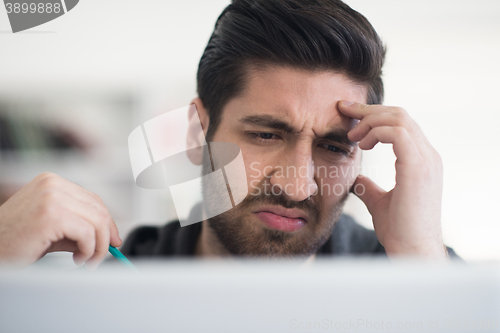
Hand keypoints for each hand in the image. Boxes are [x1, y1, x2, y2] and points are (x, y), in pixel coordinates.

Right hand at [0, 172, 121, 267]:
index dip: (107, 222)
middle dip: (106, 236)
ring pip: (98, 221)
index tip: (112, 240)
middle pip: (99, 209)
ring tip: (87, 259)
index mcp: (52, 182)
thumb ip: (79, 226)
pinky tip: (78, 259)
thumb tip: (110, 235)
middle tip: (100, 256)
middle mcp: (53, 184)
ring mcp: (52, 197)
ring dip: (99, 246)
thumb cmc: (14, 240)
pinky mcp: (52, 215)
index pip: (93, 200)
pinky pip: (87, 233)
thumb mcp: (52, 227)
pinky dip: (89, 250)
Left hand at [339, 101, 446, 258]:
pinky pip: (396, 133)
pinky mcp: (418, 166)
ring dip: (370, 121)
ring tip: (352, 136)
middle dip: (368, 110)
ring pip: (399, 118)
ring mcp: (426, 159)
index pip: (400, 124)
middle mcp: (428, 155)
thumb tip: (357, 180)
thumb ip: (370, 187)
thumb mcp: (379, 201)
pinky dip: (375, 132)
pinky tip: (360, 144)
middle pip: (400, 114)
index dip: (374, 116)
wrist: (411, 251)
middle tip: (343, 110)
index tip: (348, 116)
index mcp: (421, 160)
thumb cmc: (398, 230)